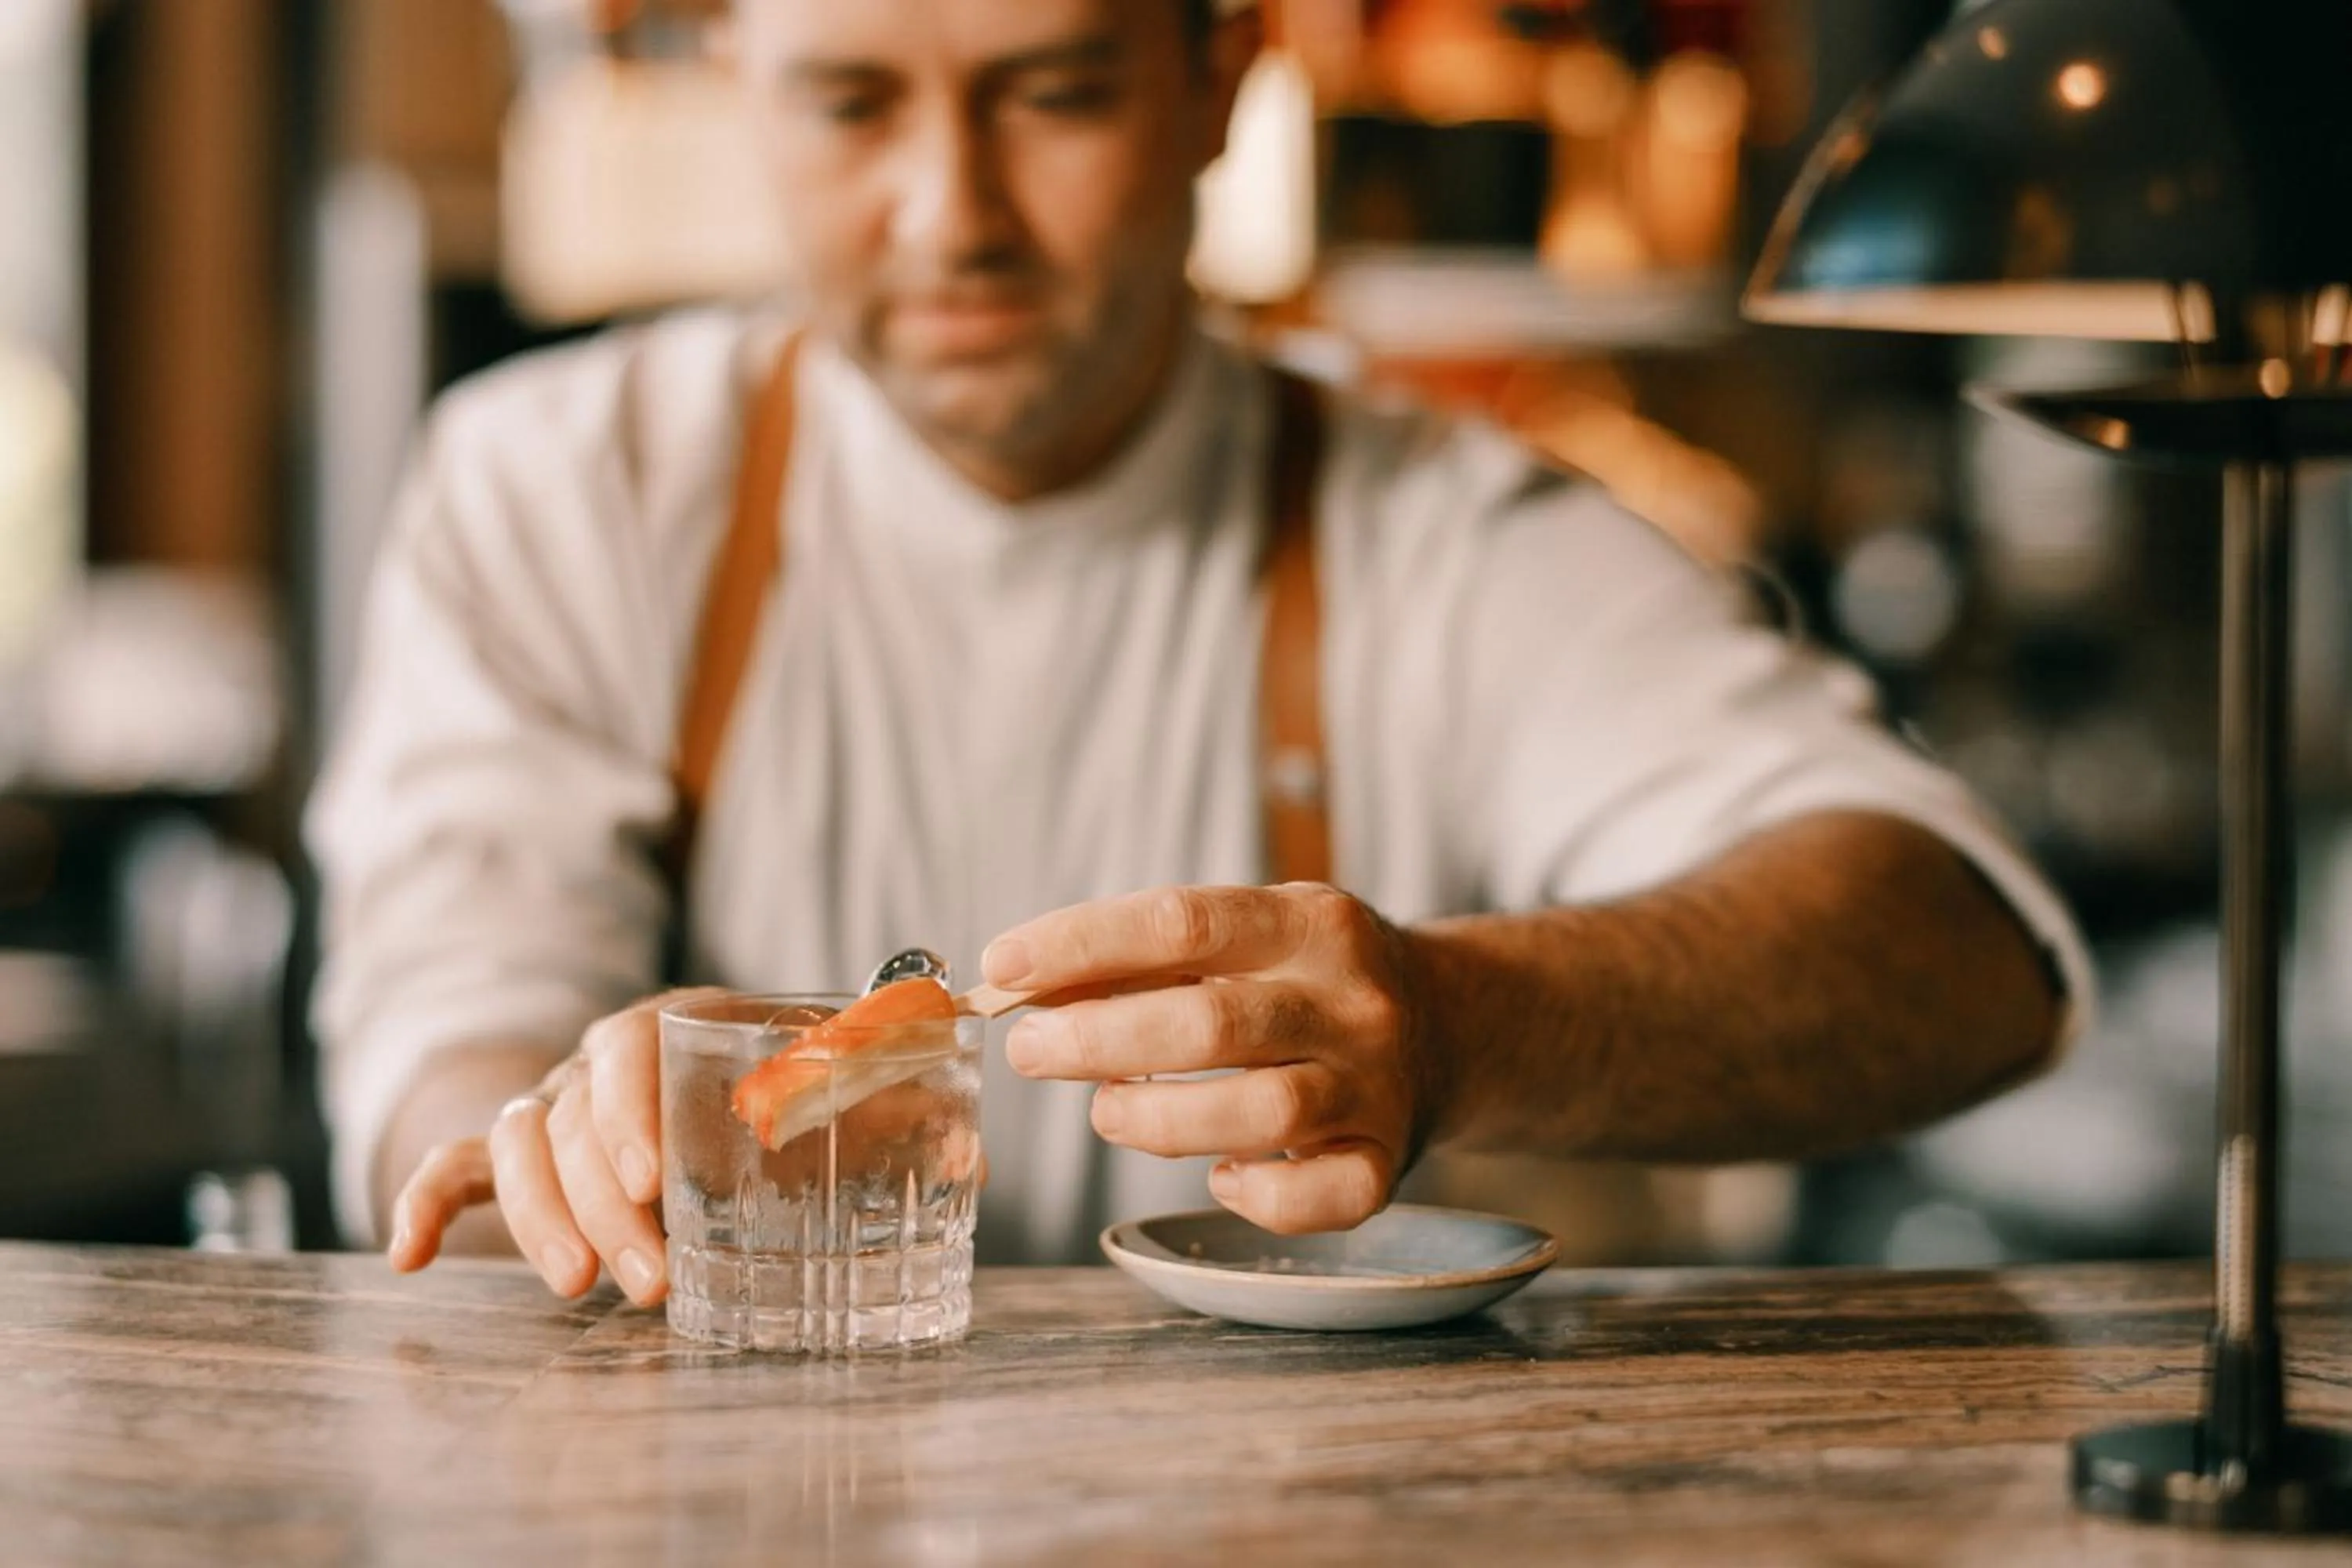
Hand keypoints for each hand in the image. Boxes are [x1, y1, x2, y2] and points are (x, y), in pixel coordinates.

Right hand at [385, 988, 985, 1301]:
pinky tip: (409, 1258)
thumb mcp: (845, 1087)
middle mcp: (604, 1062)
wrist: (718, 1075)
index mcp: (679, 1026)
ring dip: (541, 1218)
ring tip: (579, 1291)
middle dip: (605, 1202)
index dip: (632, 1107)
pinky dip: (427, 1202)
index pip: (630, 1043)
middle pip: (573, 1116)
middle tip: (649, 1279)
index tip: (659, 1180)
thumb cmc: (791, 1084)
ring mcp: (555, 1105)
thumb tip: (971, 1153)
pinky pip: (455, 1164)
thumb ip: (902, 1111)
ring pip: (517, 1146)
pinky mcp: (519, 1157)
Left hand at [984, 884, 1436, 1234]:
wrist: (1448, 1024)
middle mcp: (1353, 1001)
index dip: (1081, 945)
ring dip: (1158, 1119)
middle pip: (1214, 1025)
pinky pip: (1319, 1199)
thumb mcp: (1247, 936)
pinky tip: (1219, 1175)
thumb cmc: (1307, 980)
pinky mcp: (1387, 1162)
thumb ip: (1147, 958)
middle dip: (1099, 1040)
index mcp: (1310, 923)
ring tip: (1106, 1111)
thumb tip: (1022, 985)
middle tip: (1031, 1049)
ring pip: (1260, 1115)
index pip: (1182, 921)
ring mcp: (1376, 1086)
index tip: (1003, 967)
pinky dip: (1256, 1196)